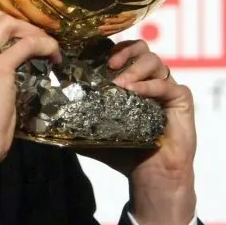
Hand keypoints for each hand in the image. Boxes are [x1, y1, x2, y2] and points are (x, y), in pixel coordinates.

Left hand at [77, 40, 197, 224]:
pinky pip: (168, 84)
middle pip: (142, 47)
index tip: (94, 56)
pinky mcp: (181, 100)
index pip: (123, 52)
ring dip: (135, 68)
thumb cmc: (125, 153)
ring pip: (155, 61)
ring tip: (120, 83)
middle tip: (109, 66)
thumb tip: (44, 117)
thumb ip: (76, 120)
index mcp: (131, 81)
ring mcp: (167, 88)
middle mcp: (150, 80)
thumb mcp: (95, 133)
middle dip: (124, 51)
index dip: (110, 48)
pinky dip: (150, 86)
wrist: (150, 177)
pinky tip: (135, 92)